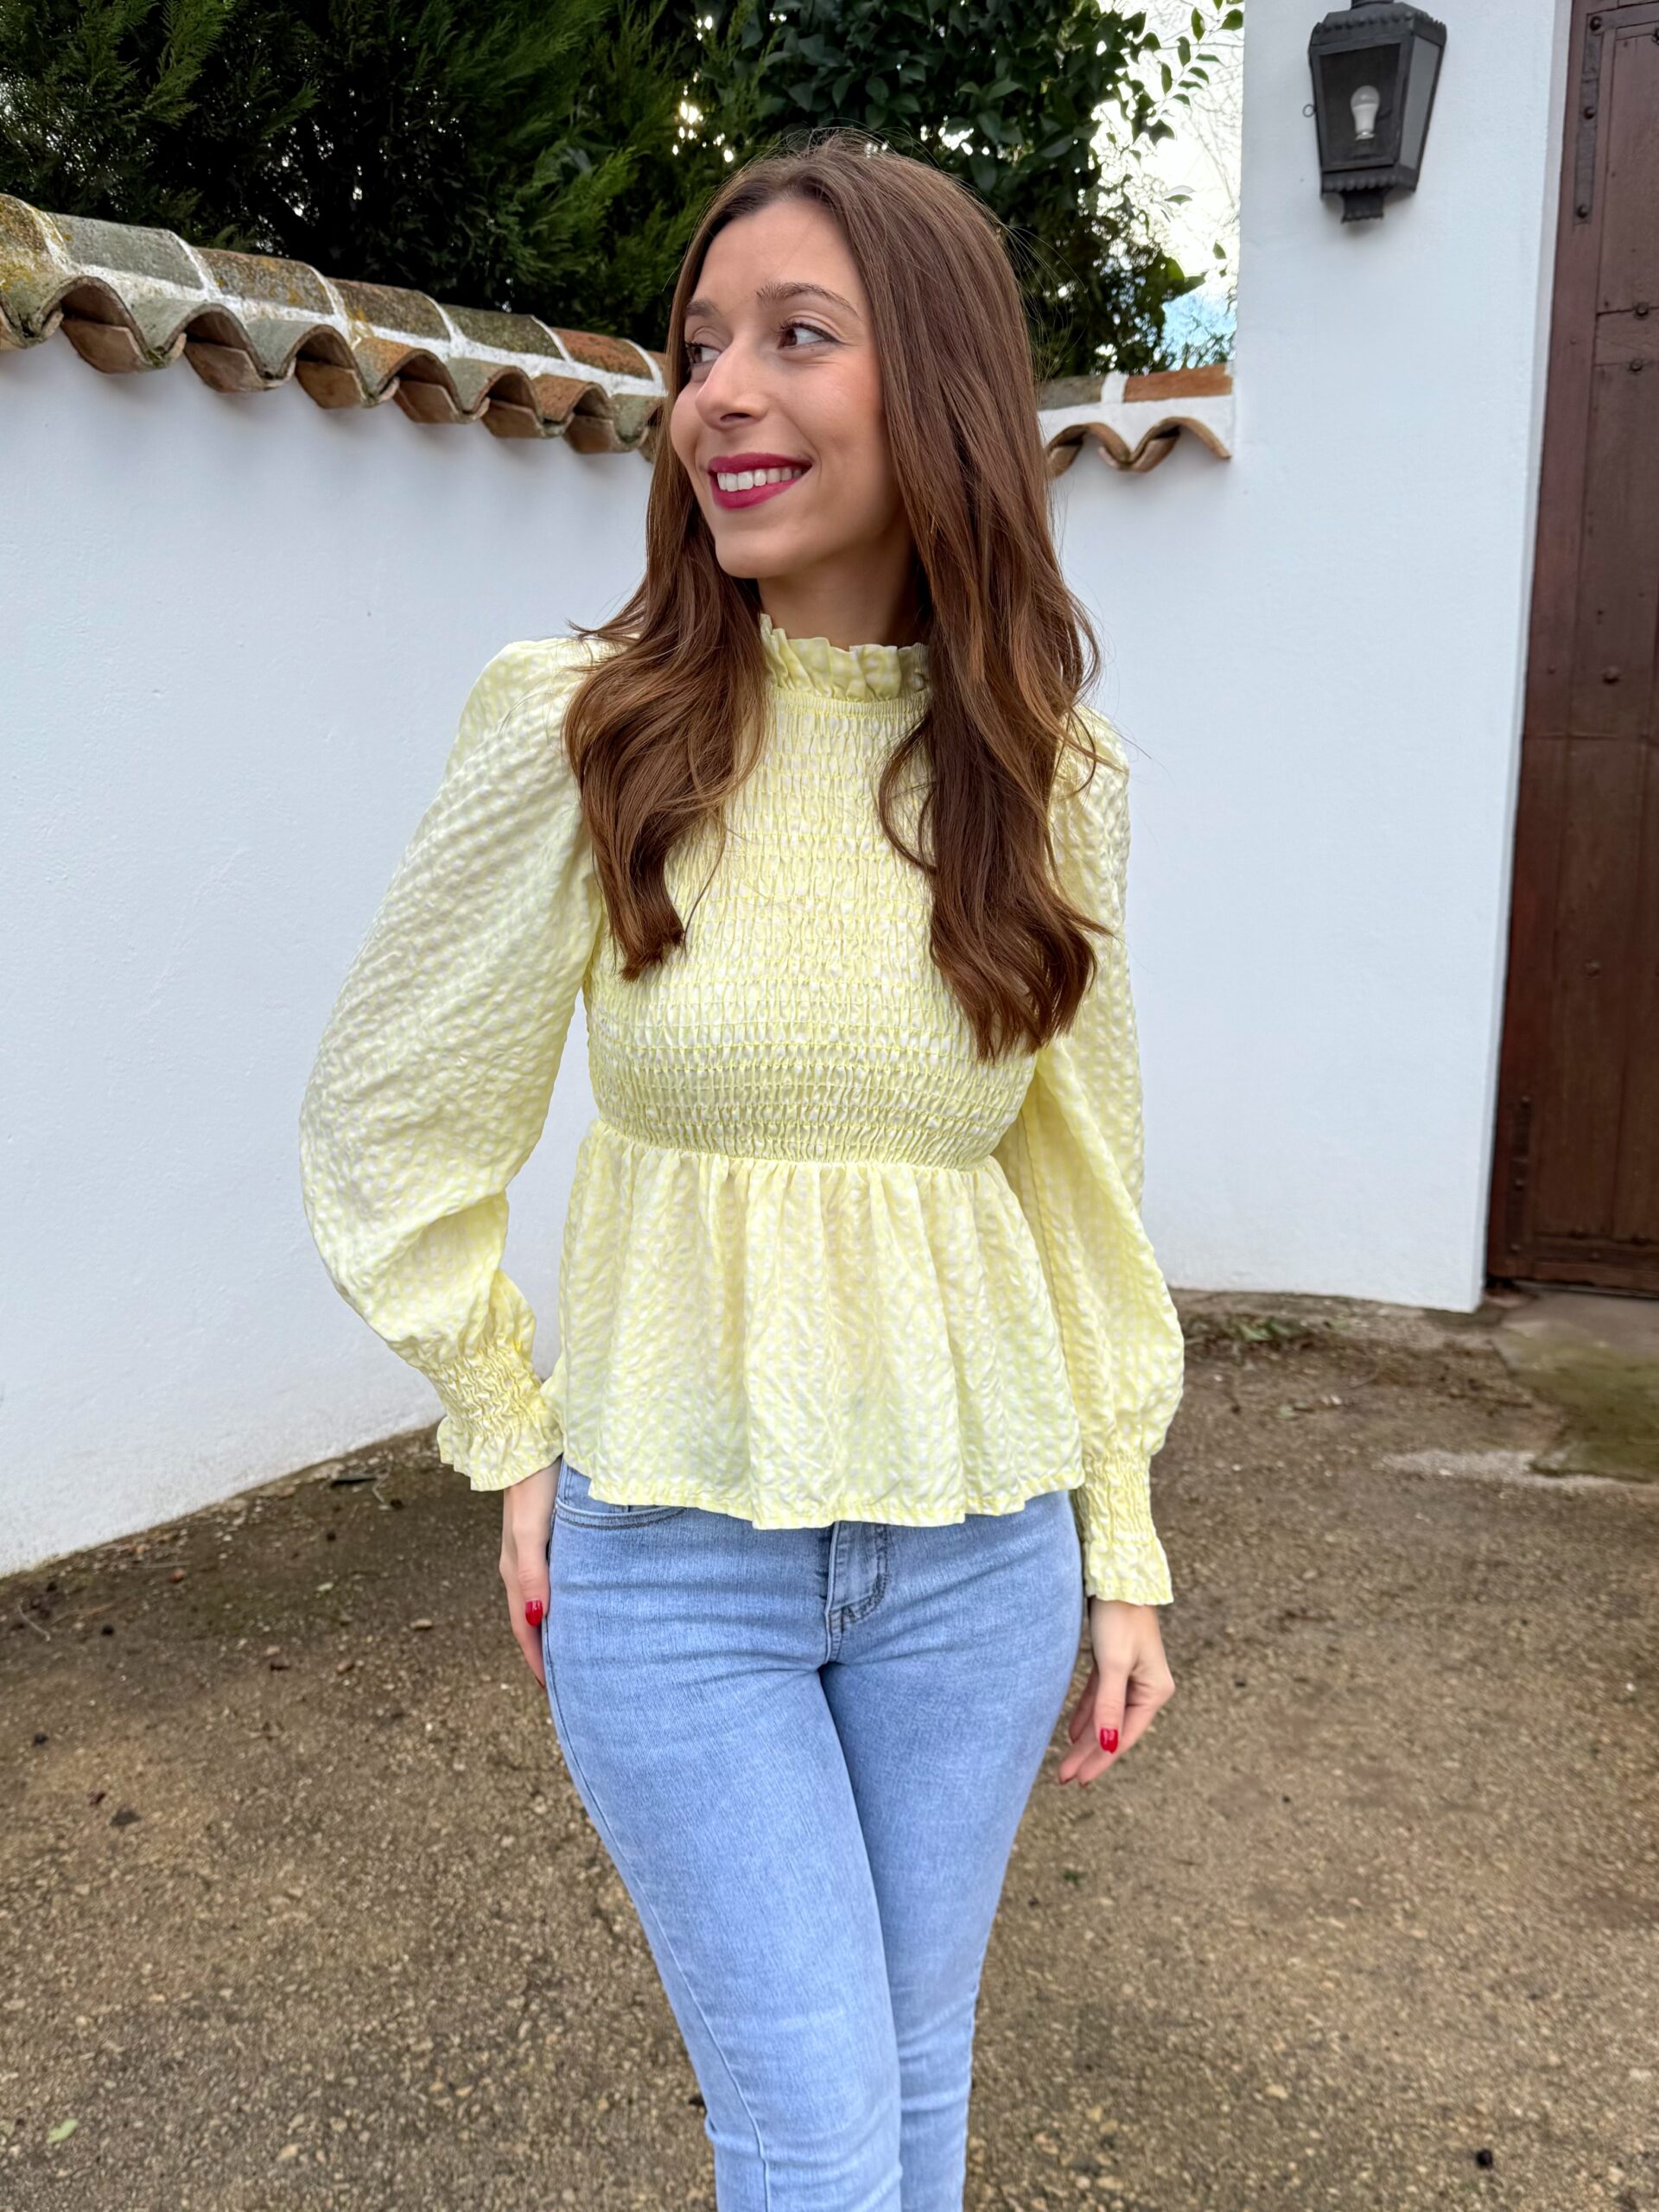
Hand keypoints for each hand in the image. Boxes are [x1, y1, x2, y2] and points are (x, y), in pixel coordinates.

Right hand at [499, 1462, 558, 1687]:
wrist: (529, 1438)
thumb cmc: (534, 1483)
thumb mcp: (533, 1530)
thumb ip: (534, 1573)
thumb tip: (537, 1619)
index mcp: (515, 1570)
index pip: (524, 1626)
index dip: (537, 1658)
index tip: (553, 1691)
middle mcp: (521, 1564)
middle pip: (531, 1618)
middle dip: (544, 1650)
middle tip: (569, 1680)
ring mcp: (532, 1549)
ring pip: (542, 1598)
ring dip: (554, 1625)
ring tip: (576, 1648)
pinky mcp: (547, 1533)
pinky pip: (552, 1577)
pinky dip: (562, 1598)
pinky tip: (580, 1598)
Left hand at [1056, 1595, 1174, 1785]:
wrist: (1117, 1576)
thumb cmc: (1119, 1617)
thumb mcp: (1113, 1665)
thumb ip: (1108, 1706)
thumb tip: (1106, 1746)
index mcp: (1155, 1691)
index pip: (1123, 1736)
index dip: (1100, 1759)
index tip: (1077, 1779)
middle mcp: (1147, 1686)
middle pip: (1113, 1729)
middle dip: (1089, 1754)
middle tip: (1064, 1778)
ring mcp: (1131, 1675)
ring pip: (1105, 1715)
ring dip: (1086, 1738)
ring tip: (1066, 1762)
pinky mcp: (1115, 1663)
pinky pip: (1100, 1697)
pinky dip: (1087, 1714)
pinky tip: (1072, 1731)